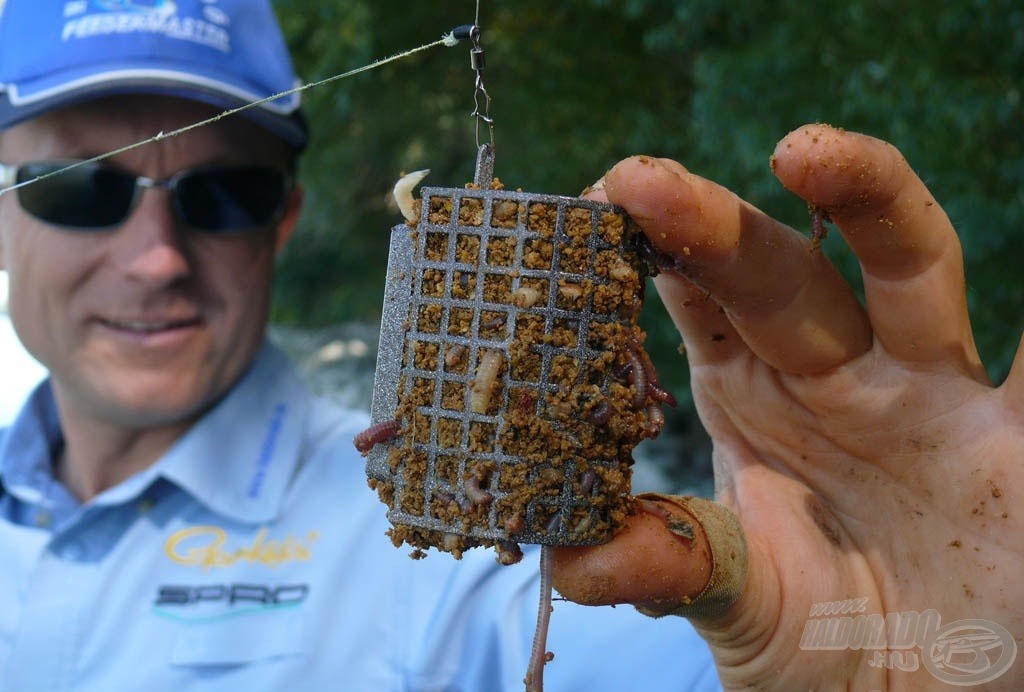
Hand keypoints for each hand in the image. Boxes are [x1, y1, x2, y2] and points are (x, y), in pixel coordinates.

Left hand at [552, 124, 1023, 689]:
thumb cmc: (819, 639)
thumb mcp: (735, 599)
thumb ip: (666, 564)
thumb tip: (568, 557)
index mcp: (750, 396)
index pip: (694, 298)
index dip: (646, 253)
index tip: (589, 214)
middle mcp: (833, 375)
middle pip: (775, 274)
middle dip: (713, 226)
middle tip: (640, 182)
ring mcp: (925, 391)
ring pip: (903, 271)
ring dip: (867, 203)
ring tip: (806, 154)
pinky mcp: (1013, 432)